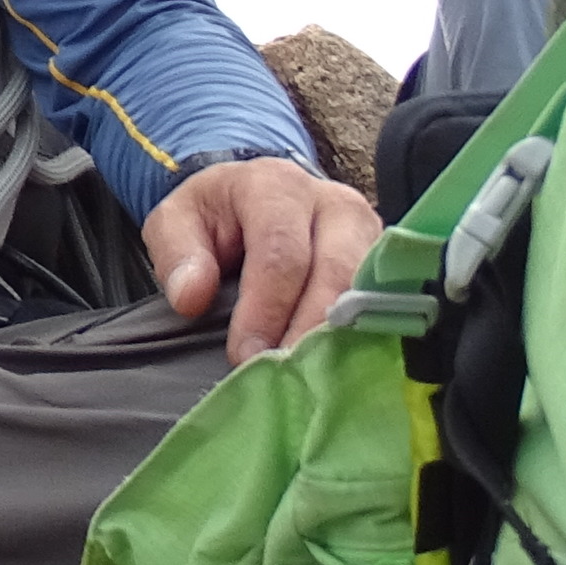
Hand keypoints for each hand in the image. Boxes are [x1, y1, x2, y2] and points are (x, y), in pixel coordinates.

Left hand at [142, 155, 381, 362]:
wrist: (257, 196)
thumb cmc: (216, 213)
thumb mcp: (176, 220)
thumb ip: (177, 253)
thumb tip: (191, 296)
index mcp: (276, 186)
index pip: (280, 252)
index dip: (266, 308)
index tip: (246, 355)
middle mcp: (335, 204)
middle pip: (336, 272)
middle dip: (308, 330)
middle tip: (284, 375)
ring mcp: (370, 233)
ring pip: (369, 292)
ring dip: (342, 340)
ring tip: (312, 378)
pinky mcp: (388, 264)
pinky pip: (388, 305)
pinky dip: (367, 339)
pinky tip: (344, 368)